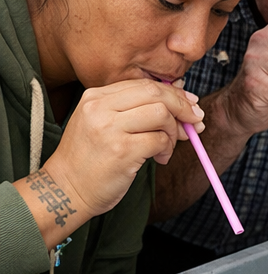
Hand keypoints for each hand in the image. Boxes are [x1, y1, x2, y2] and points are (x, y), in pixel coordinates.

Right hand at [24, 80, 202, 238]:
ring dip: (174, 132)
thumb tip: (182, 100)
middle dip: (183, 108)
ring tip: (166, 148)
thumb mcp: (104, 124)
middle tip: (195, 123)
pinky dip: (167, 150)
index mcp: (96, 96)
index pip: (145, 84)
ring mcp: (110, 128)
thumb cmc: (91, 158)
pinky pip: (160, 141)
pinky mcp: (121, 150)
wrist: (66, 188)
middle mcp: (100, 107)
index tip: (190, 105)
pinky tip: (159, 159)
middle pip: (157, 94)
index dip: (174, 94)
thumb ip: (134, 109)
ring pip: (162, 115)